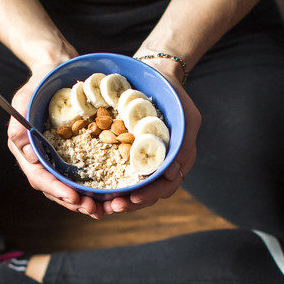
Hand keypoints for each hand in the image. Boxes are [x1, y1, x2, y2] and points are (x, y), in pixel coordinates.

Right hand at [6, 61, 104, 218]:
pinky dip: (94, 187)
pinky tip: (109, 195)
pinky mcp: (74, 153)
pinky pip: (83, 175)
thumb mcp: (26, 97)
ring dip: (85, 201)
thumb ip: (20, 122)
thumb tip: (24, 148)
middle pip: (55, 188)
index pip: (39, 177)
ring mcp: (57, 157)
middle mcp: (40, 158)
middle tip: (92, 210)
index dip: (56, 189)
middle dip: (73, 202)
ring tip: (102, 209)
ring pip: (69, 186)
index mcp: (25, 150)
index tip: (73, 197)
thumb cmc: (41, 81)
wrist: (59, 69)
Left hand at [102, 56, 200, 214]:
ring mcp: (144, 160)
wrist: (155, 75)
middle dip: (130, 203)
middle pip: (147, 193)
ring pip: (132, 188)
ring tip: (101, 206)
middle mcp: (162, 164)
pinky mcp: (128, 153)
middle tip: (112, 207)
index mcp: (179, 159)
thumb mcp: (187, 117)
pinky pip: (118, 173)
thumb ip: (182, 145)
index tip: (133, 198)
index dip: (150, 195)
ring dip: (117, 198)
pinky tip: (95, 189)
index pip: (166, 186)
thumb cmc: (174, 95)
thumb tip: (170, 173)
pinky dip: (108, 183)